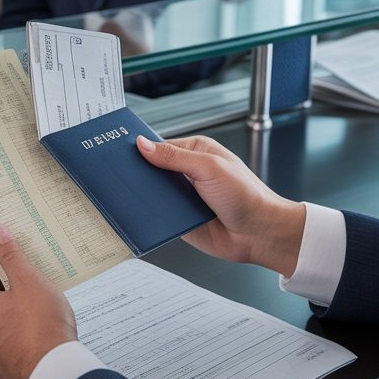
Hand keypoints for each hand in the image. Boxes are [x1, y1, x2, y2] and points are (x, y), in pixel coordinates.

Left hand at [0, 225, 77, 378]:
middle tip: (31, 282)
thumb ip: (11, 255)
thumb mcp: (29, 282)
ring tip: (36, 311)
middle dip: (7, 287)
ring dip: (9, 315)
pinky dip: (13, 340)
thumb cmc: (42, 333)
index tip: (11, 249)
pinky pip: (0, 348)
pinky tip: (32, 336)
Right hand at [137, 135, 306, 276]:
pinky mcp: (182, 219)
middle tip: (119, 174)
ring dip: (145, 195)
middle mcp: (190, 173)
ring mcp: (185, 197)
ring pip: (154, 193)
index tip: (122, 152)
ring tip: (124, 193)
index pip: (161, 146)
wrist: (259, 233)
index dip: (142, 150)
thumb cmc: (246, 195)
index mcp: (197, 152)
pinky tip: (140, 213)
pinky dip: (150, 214)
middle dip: (140, 173)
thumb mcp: (208, 167)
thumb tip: (144, 145)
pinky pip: (159, 214)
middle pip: (154, 170)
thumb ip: (174, 157)